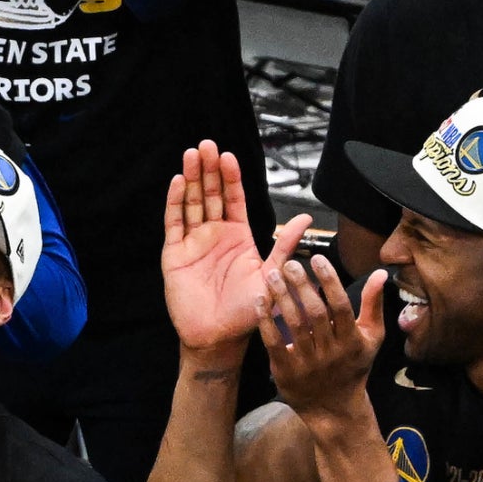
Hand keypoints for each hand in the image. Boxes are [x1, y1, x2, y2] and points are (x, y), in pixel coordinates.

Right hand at [162, 141, 311, 353]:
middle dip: (208, 169)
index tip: (229, 156)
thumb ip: (285, 244)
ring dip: (191, 178)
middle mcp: (214, 235)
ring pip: (191, 203)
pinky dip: (175, 202)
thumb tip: (308, 216)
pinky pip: (174, 223)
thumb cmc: (247, 310)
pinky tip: (178, 182)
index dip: (230, 177)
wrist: (219, 336)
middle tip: (207, 145)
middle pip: (210, 194)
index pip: (233, 199)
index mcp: (238, 237)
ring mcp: (193, 242)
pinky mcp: (174, 254)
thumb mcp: (272, 274)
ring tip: (192, 154)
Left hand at [256, 257, 384, 424]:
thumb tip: (381, 273)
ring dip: (282, 297)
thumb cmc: (353, 366)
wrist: (333, 408)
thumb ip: (373, 304)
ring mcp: (307, 363)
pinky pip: (272, 342)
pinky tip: (259, 299)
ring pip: (293, 325)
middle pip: (315, 313)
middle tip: (289, 263)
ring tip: (271, 274)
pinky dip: (265, 320)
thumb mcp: (371, 338)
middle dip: (302, 286)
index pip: (340, 306)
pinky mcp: (285, 371)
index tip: (317, 258)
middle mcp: (331, 352)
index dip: (329, 281)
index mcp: (352, 341)